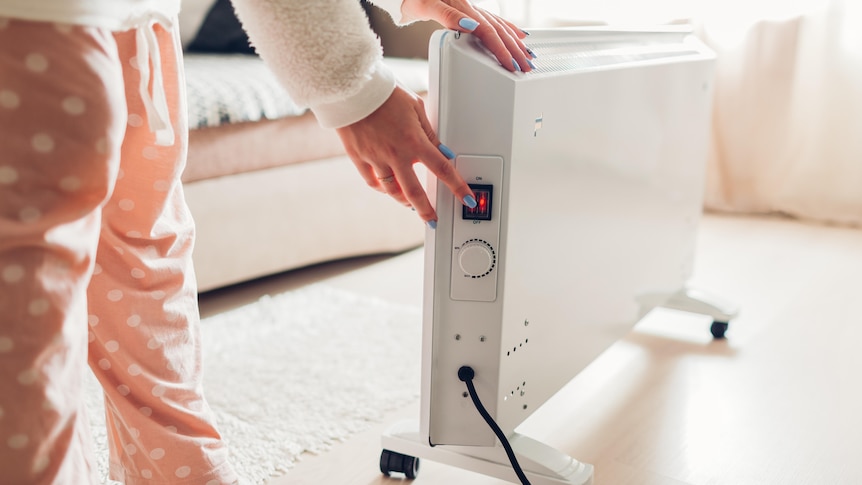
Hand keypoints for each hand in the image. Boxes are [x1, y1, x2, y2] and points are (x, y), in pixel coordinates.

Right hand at [335, 85, 475, 226]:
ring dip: (404, 201)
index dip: (457, 187)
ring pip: (392, 191)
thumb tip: (441, 150)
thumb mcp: (416, 108)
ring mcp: (376, 158)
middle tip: (433, 220)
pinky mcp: (359, 158)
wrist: (352, 88)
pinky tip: (388, 189)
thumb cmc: (385, 93)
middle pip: (415, 192)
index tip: (467, 199)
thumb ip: (429, 132)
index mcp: (414, 141)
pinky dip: (382, 188)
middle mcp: (395, 154)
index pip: (442, 169)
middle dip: (427, 210)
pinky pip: (372, 181)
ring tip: (412, 205)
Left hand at [402, 0, 534, 71]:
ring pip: (501, 28)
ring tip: (528, 56)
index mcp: (464, 10)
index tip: (512, 65)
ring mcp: (473, 11)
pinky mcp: (471, 12)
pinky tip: (518, 35)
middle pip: (500, 32)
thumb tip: (470, 25)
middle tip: (526, 67)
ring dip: (516, 43)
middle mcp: (472, 9)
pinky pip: (495, 22)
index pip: (489, 33)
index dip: (502, 50)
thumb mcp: (427, 6)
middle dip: (515, 51)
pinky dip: (509, 30)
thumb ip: (448, 16)